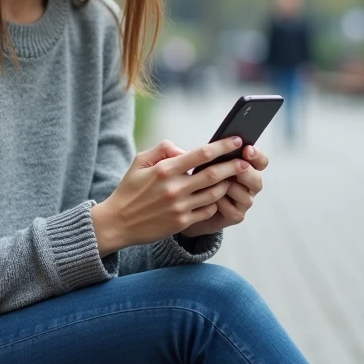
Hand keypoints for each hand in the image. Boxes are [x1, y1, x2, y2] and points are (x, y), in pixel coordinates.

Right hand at [91, 136, 248, 254]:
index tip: (236, 140)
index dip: (222, 146)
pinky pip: (207, 211)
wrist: (117, 223)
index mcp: (165, 169)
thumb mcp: (139, 161)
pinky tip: (216, 197)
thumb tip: (185, 150)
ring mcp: (179, 207)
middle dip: (233, 167)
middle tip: (246, 162)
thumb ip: (163, 149)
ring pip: (214, 194)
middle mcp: (174, 188)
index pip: (200, 154)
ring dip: (226, 185)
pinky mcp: (181, 223)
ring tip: (232, 178)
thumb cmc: (129, 188)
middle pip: (213, 175)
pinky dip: (215, 202)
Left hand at [180, 143, 268, 237]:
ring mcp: (243, 202)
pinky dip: (221, 203)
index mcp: (246, 169)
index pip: (261, 161)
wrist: (190, 205)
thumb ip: (214, 155)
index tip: (246, 149)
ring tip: (213, 184)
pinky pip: (233, 210)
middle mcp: (249, 186)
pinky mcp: (236, 216)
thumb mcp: (205, 163)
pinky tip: (209, 199)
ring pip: (246, 196)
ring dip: (230, 189)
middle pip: (257, 179)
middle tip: (236, 167)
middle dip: (246, 172)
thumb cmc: (199, 180)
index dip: (257, 155)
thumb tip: (214, 146)